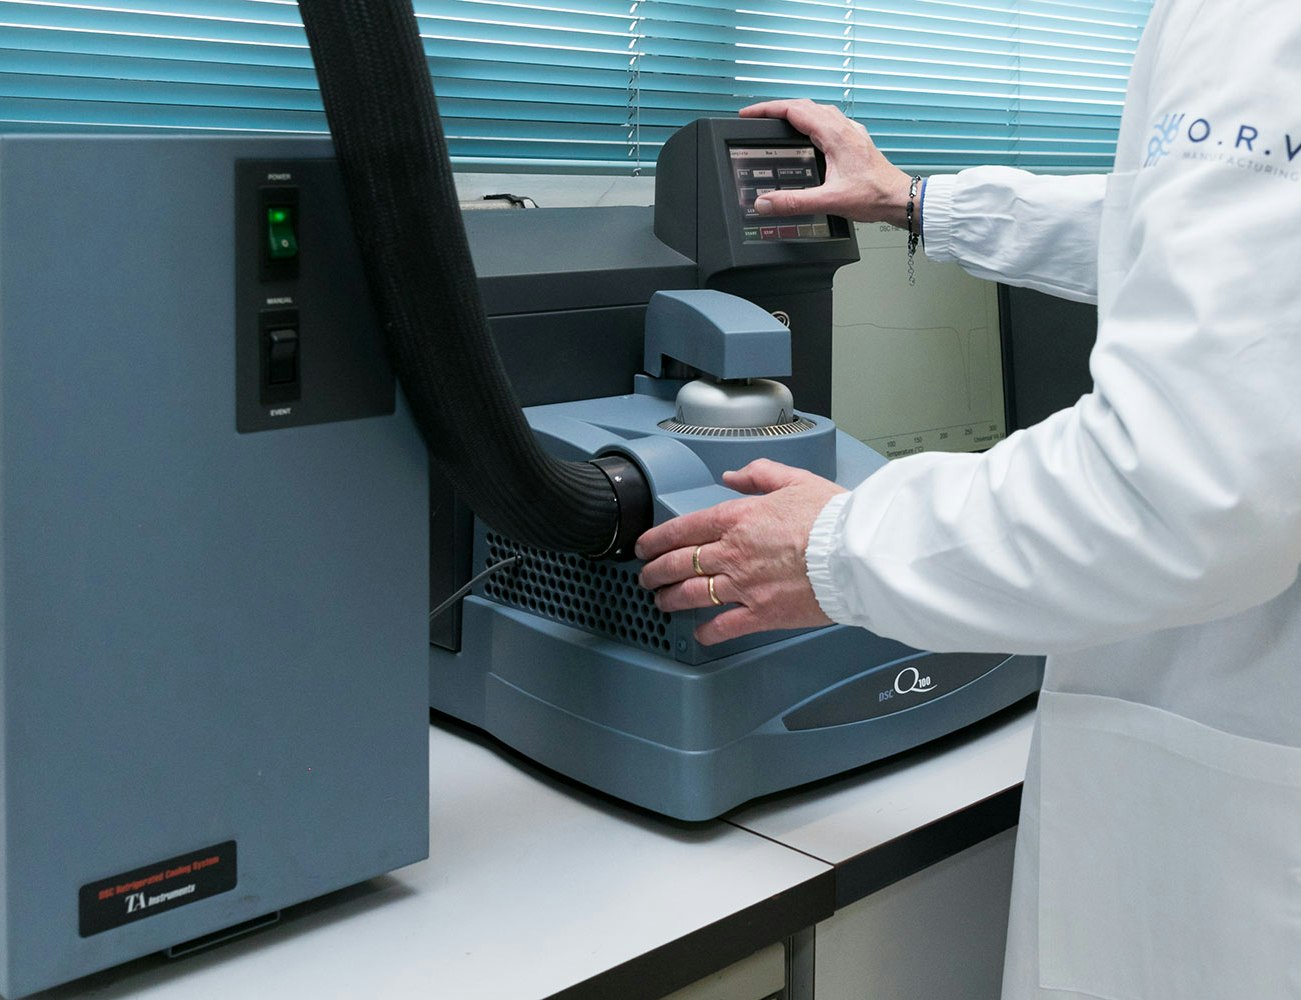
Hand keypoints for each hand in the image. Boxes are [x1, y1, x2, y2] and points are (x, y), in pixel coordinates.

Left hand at [636, 459, 846, 644]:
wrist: (856, 554)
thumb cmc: (831, 518)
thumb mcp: (795, 480)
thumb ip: (759, 475)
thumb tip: (733, 476)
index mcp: (737, 519)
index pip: (682, 529)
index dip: (655, 539)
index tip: (644, 546)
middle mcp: (733, 553)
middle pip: (679, 563)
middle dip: (654, 571)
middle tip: (646, 576)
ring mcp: (744, 586)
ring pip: (691, 594)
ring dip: (670, 599)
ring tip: (661, 602)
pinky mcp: (761, 614)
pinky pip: (724, 626)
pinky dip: (707, 632)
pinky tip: (699, 633)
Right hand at [739, 99, 912, 227]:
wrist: (899, 198)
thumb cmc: (873, 195)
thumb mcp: (829, 201)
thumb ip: (794, 202)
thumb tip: (765, 203)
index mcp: (834, 134)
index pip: (793, 110)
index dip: (766, 109)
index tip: (748, 113)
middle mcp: (843, 127)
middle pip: (804, 106)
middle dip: (777, 109)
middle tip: (757, 117)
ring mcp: (851, 132)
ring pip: (818, 111)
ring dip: (796, 112)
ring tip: (779, 122)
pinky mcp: (856, 140)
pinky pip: (830, 120)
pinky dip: (812, 121)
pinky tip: (811, 133)